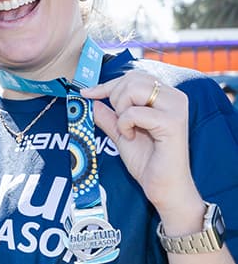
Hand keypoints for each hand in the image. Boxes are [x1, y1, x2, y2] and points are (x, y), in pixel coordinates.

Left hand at [81, 72, 202, 218]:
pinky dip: (125, 124)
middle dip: (115, 98)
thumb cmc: (147, 161)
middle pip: (131, 79)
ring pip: (133, 89)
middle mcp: (175, 97)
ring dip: (121, 110)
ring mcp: (176, 108)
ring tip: (128, 128)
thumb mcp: (121, 132)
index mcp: (166, 96)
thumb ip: (108, 115)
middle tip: (121, 122)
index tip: (87, 93)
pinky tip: (133, 137)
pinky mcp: (173, 122)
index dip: (107, 85)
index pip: (133, 77)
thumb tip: (89, 98)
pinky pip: (134, 112)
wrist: (163, 187)